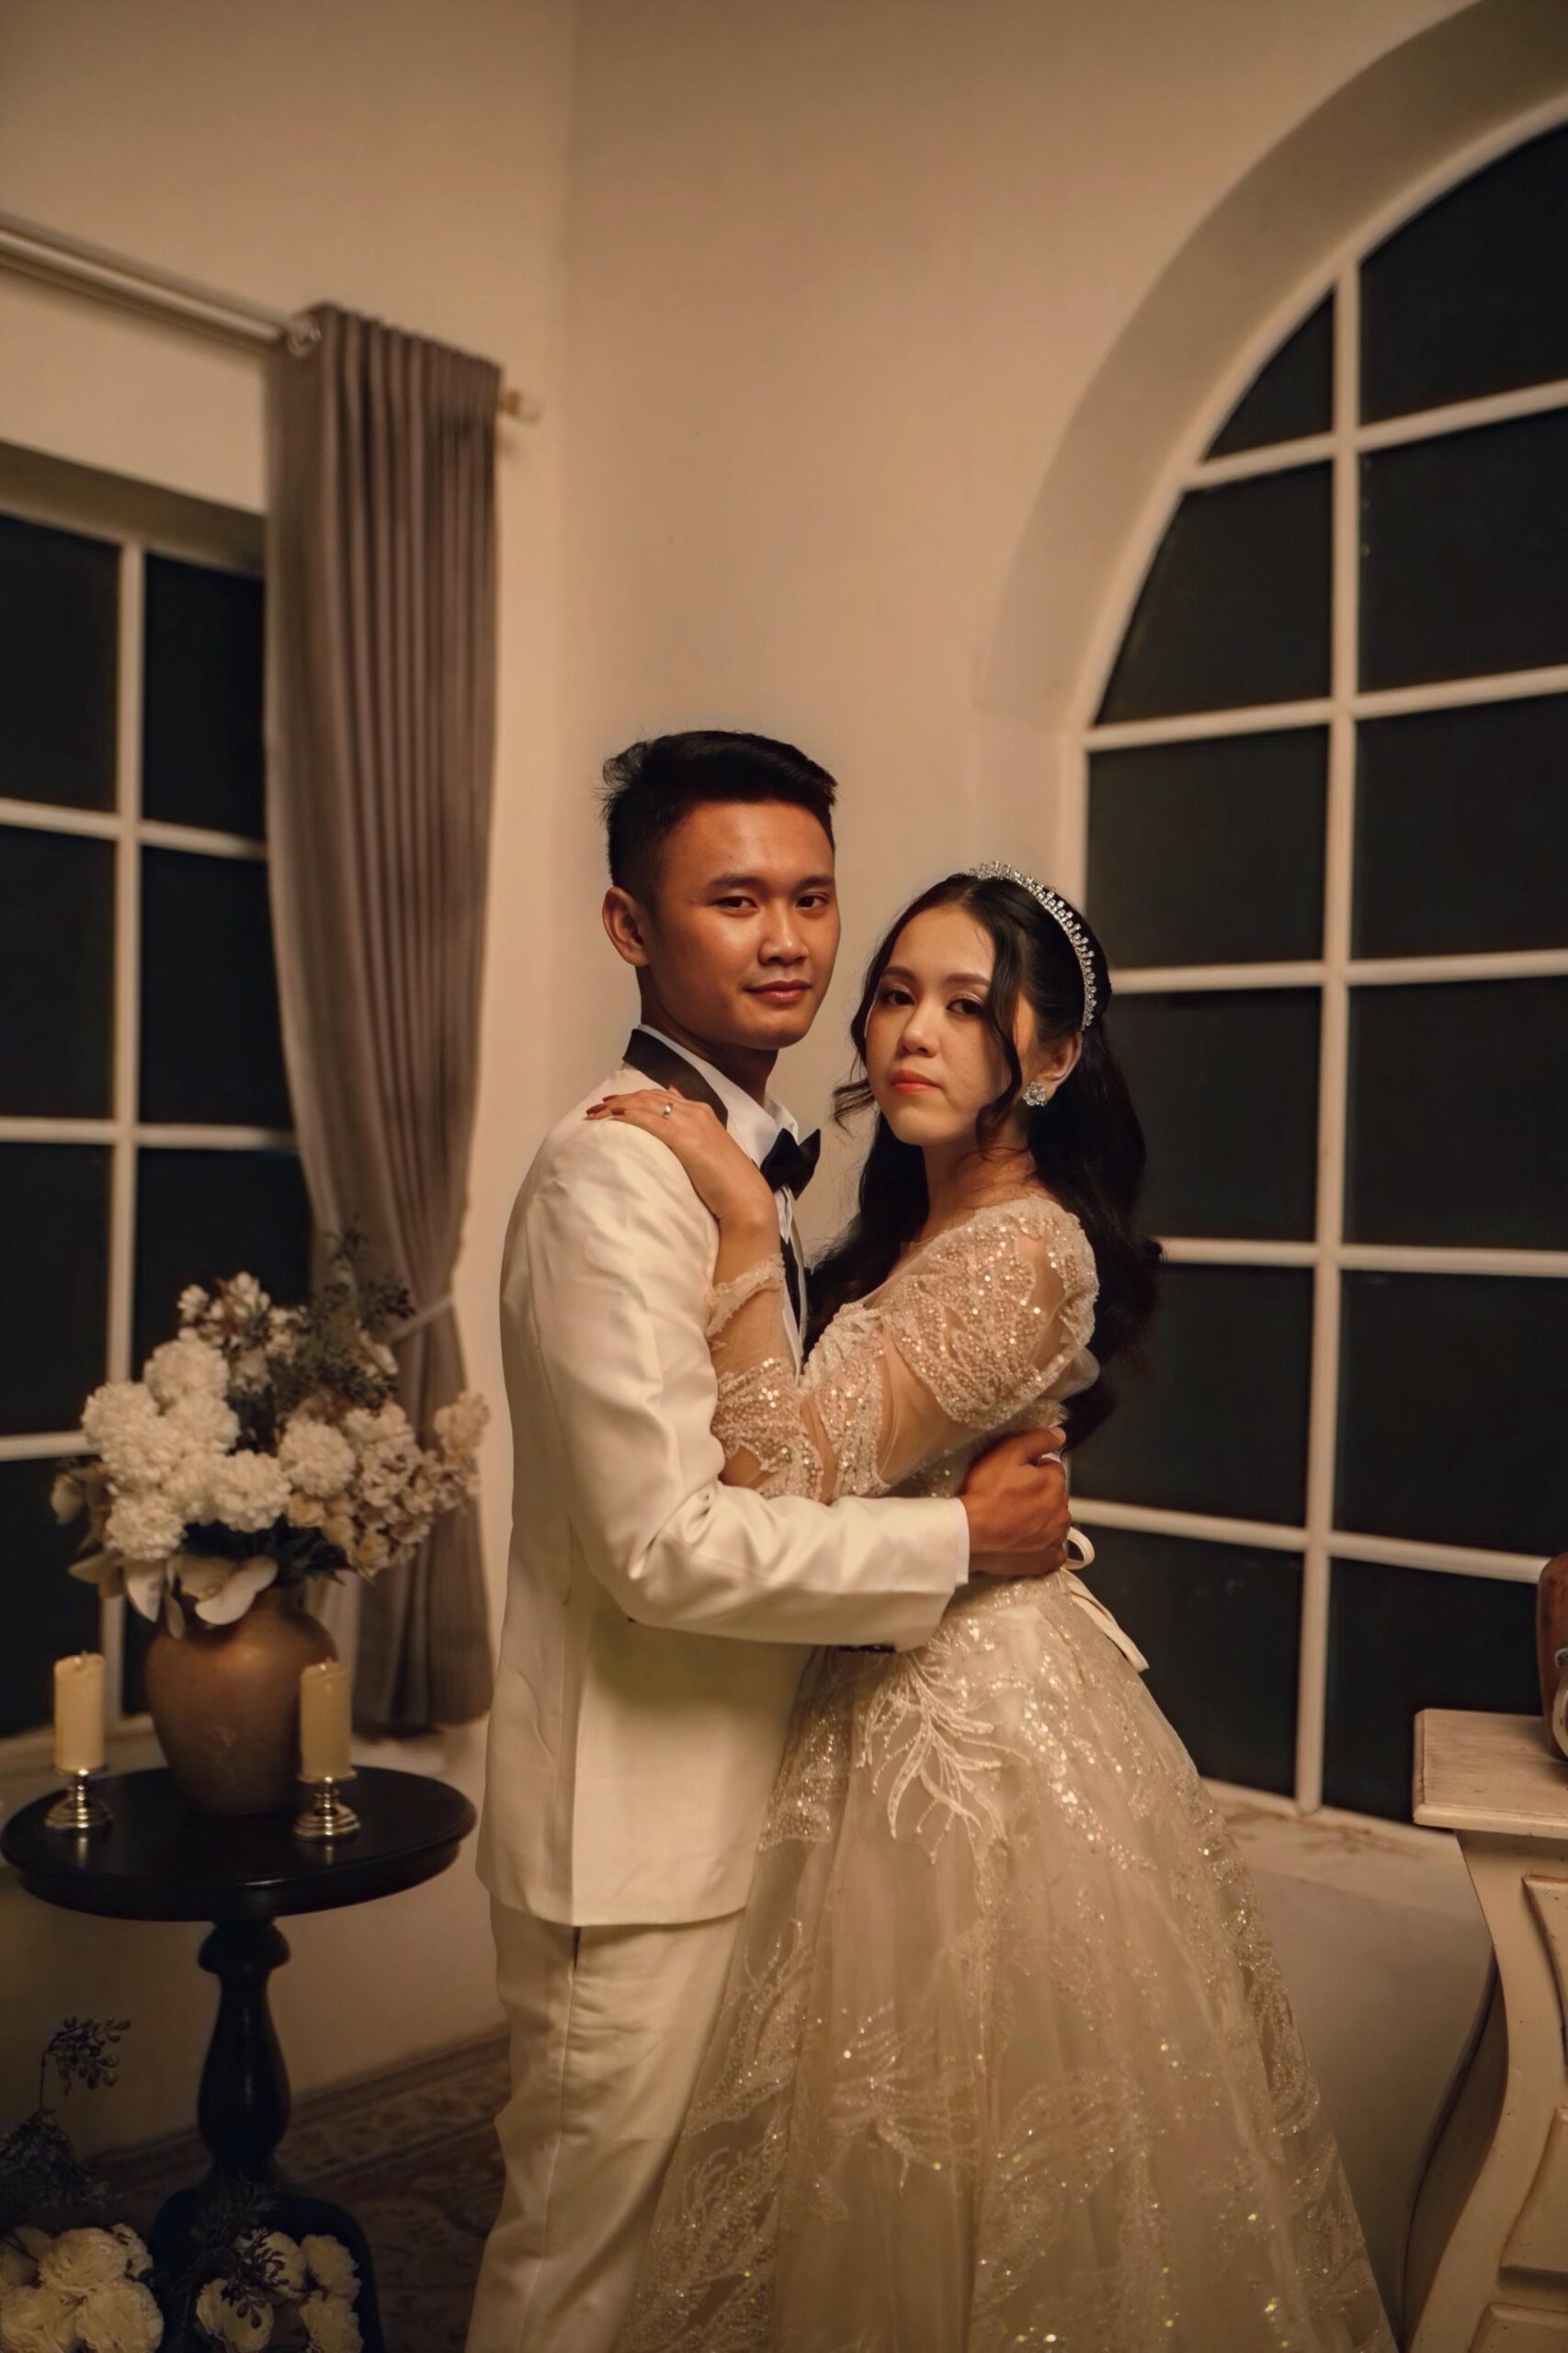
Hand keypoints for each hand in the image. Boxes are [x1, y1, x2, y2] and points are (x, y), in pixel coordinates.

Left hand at [587, 1090, 776, 1228]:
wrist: (745, 1198)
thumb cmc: (727, 1182)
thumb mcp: (708, 1151)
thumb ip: (690, 1135)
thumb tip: (673, 1130)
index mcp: (702, 1112)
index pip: (660, 1096)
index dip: (633, 1097)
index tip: (611, 1104)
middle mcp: (695, 1111)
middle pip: (649, 1097)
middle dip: (619, 1099)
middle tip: (595, 1108)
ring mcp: (691, 1122)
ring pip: (645, 1104)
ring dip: (617, 1106)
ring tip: (595, 1114)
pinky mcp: (685, 1138)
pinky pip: (649, 1120)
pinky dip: (628, 1115)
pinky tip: (612, 1118)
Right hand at [959, 1428, 1071, 1575]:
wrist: (969, 1535)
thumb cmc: (986, 1493)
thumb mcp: (1007, 1454)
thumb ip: (1036, 1440)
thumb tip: (1060, 1434)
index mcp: (1055, 1484)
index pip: (1051, 1469)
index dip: (1032, 1470)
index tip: (1013, 1477)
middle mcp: (1062, 1512)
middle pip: (1054, 1496)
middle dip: (1038, 1494)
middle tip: (1009, 1498)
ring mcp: (1056, 1539)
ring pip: (1054, 1521)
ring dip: (1041, 1518)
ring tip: (1013, 1520)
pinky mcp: (1047, 1560)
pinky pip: (1053, 1550)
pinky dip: (1043, 1545)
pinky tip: (1025, 1541)